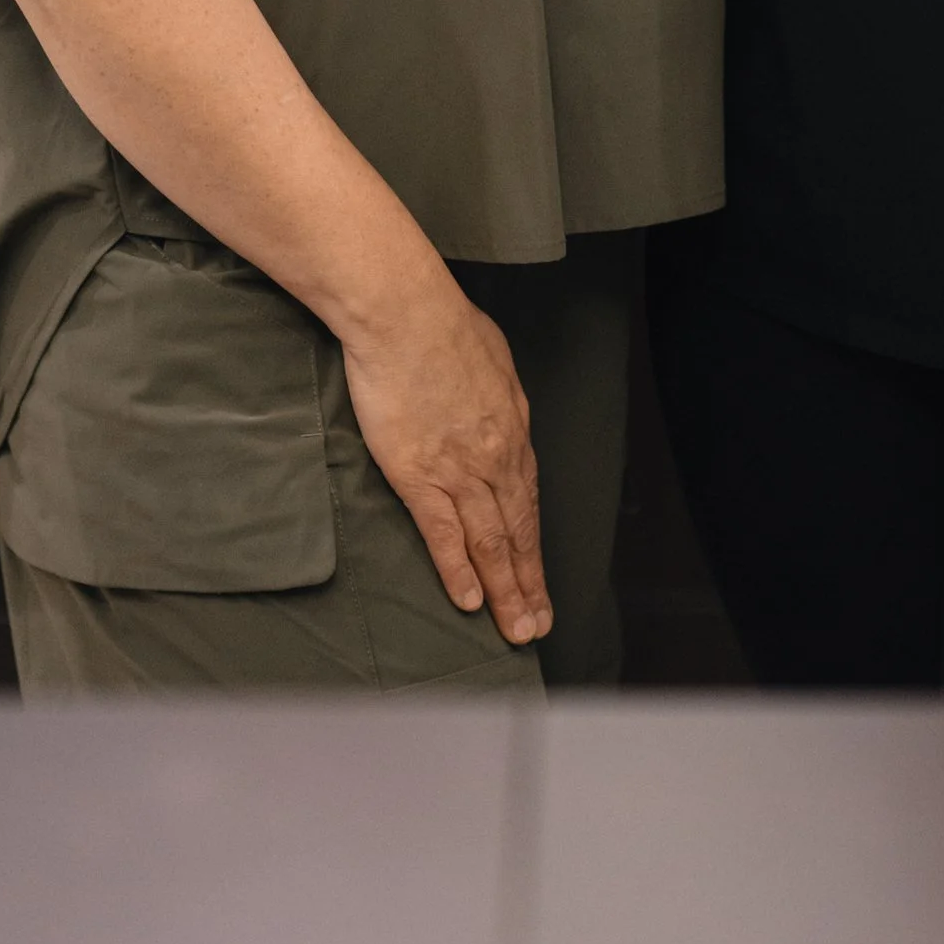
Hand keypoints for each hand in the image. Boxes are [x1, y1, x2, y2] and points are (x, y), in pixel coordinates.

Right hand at [341, 279, 552, 647]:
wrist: (406, 313)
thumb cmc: (444, 322)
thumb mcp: (493, 356)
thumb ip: (498, 395)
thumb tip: (498, 411)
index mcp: (512, 428)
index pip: (527, 500)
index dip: (532, 544)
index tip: (538, 576)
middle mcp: (495, 457)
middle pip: (517, 531)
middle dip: (528, 583)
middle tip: (538, 624)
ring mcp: (460, 470)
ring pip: (490, 543)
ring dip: (505, 590)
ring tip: (515, 630)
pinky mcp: (420, 475)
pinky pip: (444, 535)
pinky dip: (458, 572)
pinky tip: (468, 601)